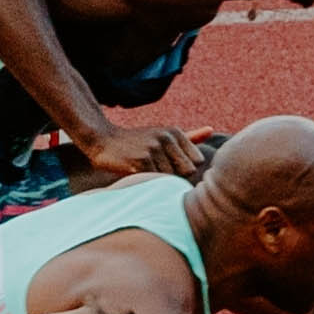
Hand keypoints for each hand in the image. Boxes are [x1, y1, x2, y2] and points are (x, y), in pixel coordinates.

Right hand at [81, 123, 205, 182]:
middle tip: (156, 172)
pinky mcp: (140, 161)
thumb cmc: (135, 142)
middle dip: (176, 177)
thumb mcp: (163, 135)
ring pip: (172, 179)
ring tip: (145, 172)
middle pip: (188, 171)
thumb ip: (189, 137)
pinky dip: (148, 184)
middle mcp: (166, 138)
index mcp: (175, 132)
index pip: (196, 162)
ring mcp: (153, 149)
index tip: (167, 167)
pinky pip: (156, 182)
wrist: (101, 140)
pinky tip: (137, 175)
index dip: (184, 169)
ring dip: (160, 181)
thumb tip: (211, 130)